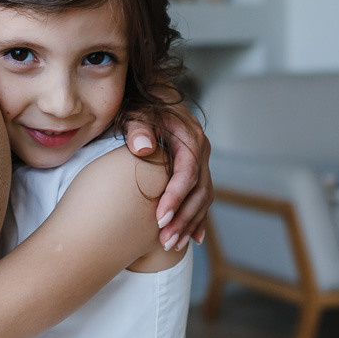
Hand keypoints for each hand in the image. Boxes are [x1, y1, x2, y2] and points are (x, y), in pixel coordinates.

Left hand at [123, 101, 211, 251]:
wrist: (151, 92)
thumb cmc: (140, 103)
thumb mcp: (135, 111)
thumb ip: (138, 128)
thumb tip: (143, 148)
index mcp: (190, 137)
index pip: (187, 173)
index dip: (175, 197)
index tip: (159, 218)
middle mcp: (201, 150)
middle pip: (199, 191)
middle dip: (183, 219)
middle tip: (165, 241)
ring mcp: (201, 160)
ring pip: (203, 198)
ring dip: (189, 223)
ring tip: (171, 245)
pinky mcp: (196, 168)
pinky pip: (202, 197)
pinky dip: (198, 218)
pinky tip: (193, 239)